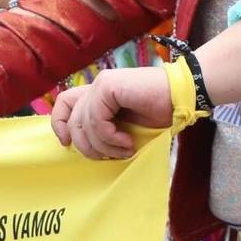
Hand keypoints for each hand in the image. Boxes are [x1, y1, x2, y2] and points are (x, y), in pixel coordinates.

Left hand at [49, 66, 172, 160]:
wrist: (181, 96)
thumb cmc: (159, 111)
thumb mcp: (124, 124)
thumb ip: (103, 126)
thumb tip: (80, 144)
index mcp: (98, 93)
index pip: (64, 104)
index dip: (59, 125)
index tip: (68, 144)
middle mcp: (97, 86)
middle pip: (72, 122)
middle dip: (88, 147)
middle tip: (110, 156)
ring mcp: (102, 84)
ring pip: (84, 125)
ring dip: (104, 146)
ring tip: (125, 150)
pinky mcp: (108, 86)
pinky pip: (96, 120)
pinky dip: (110, 137)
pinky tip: (127, 141)